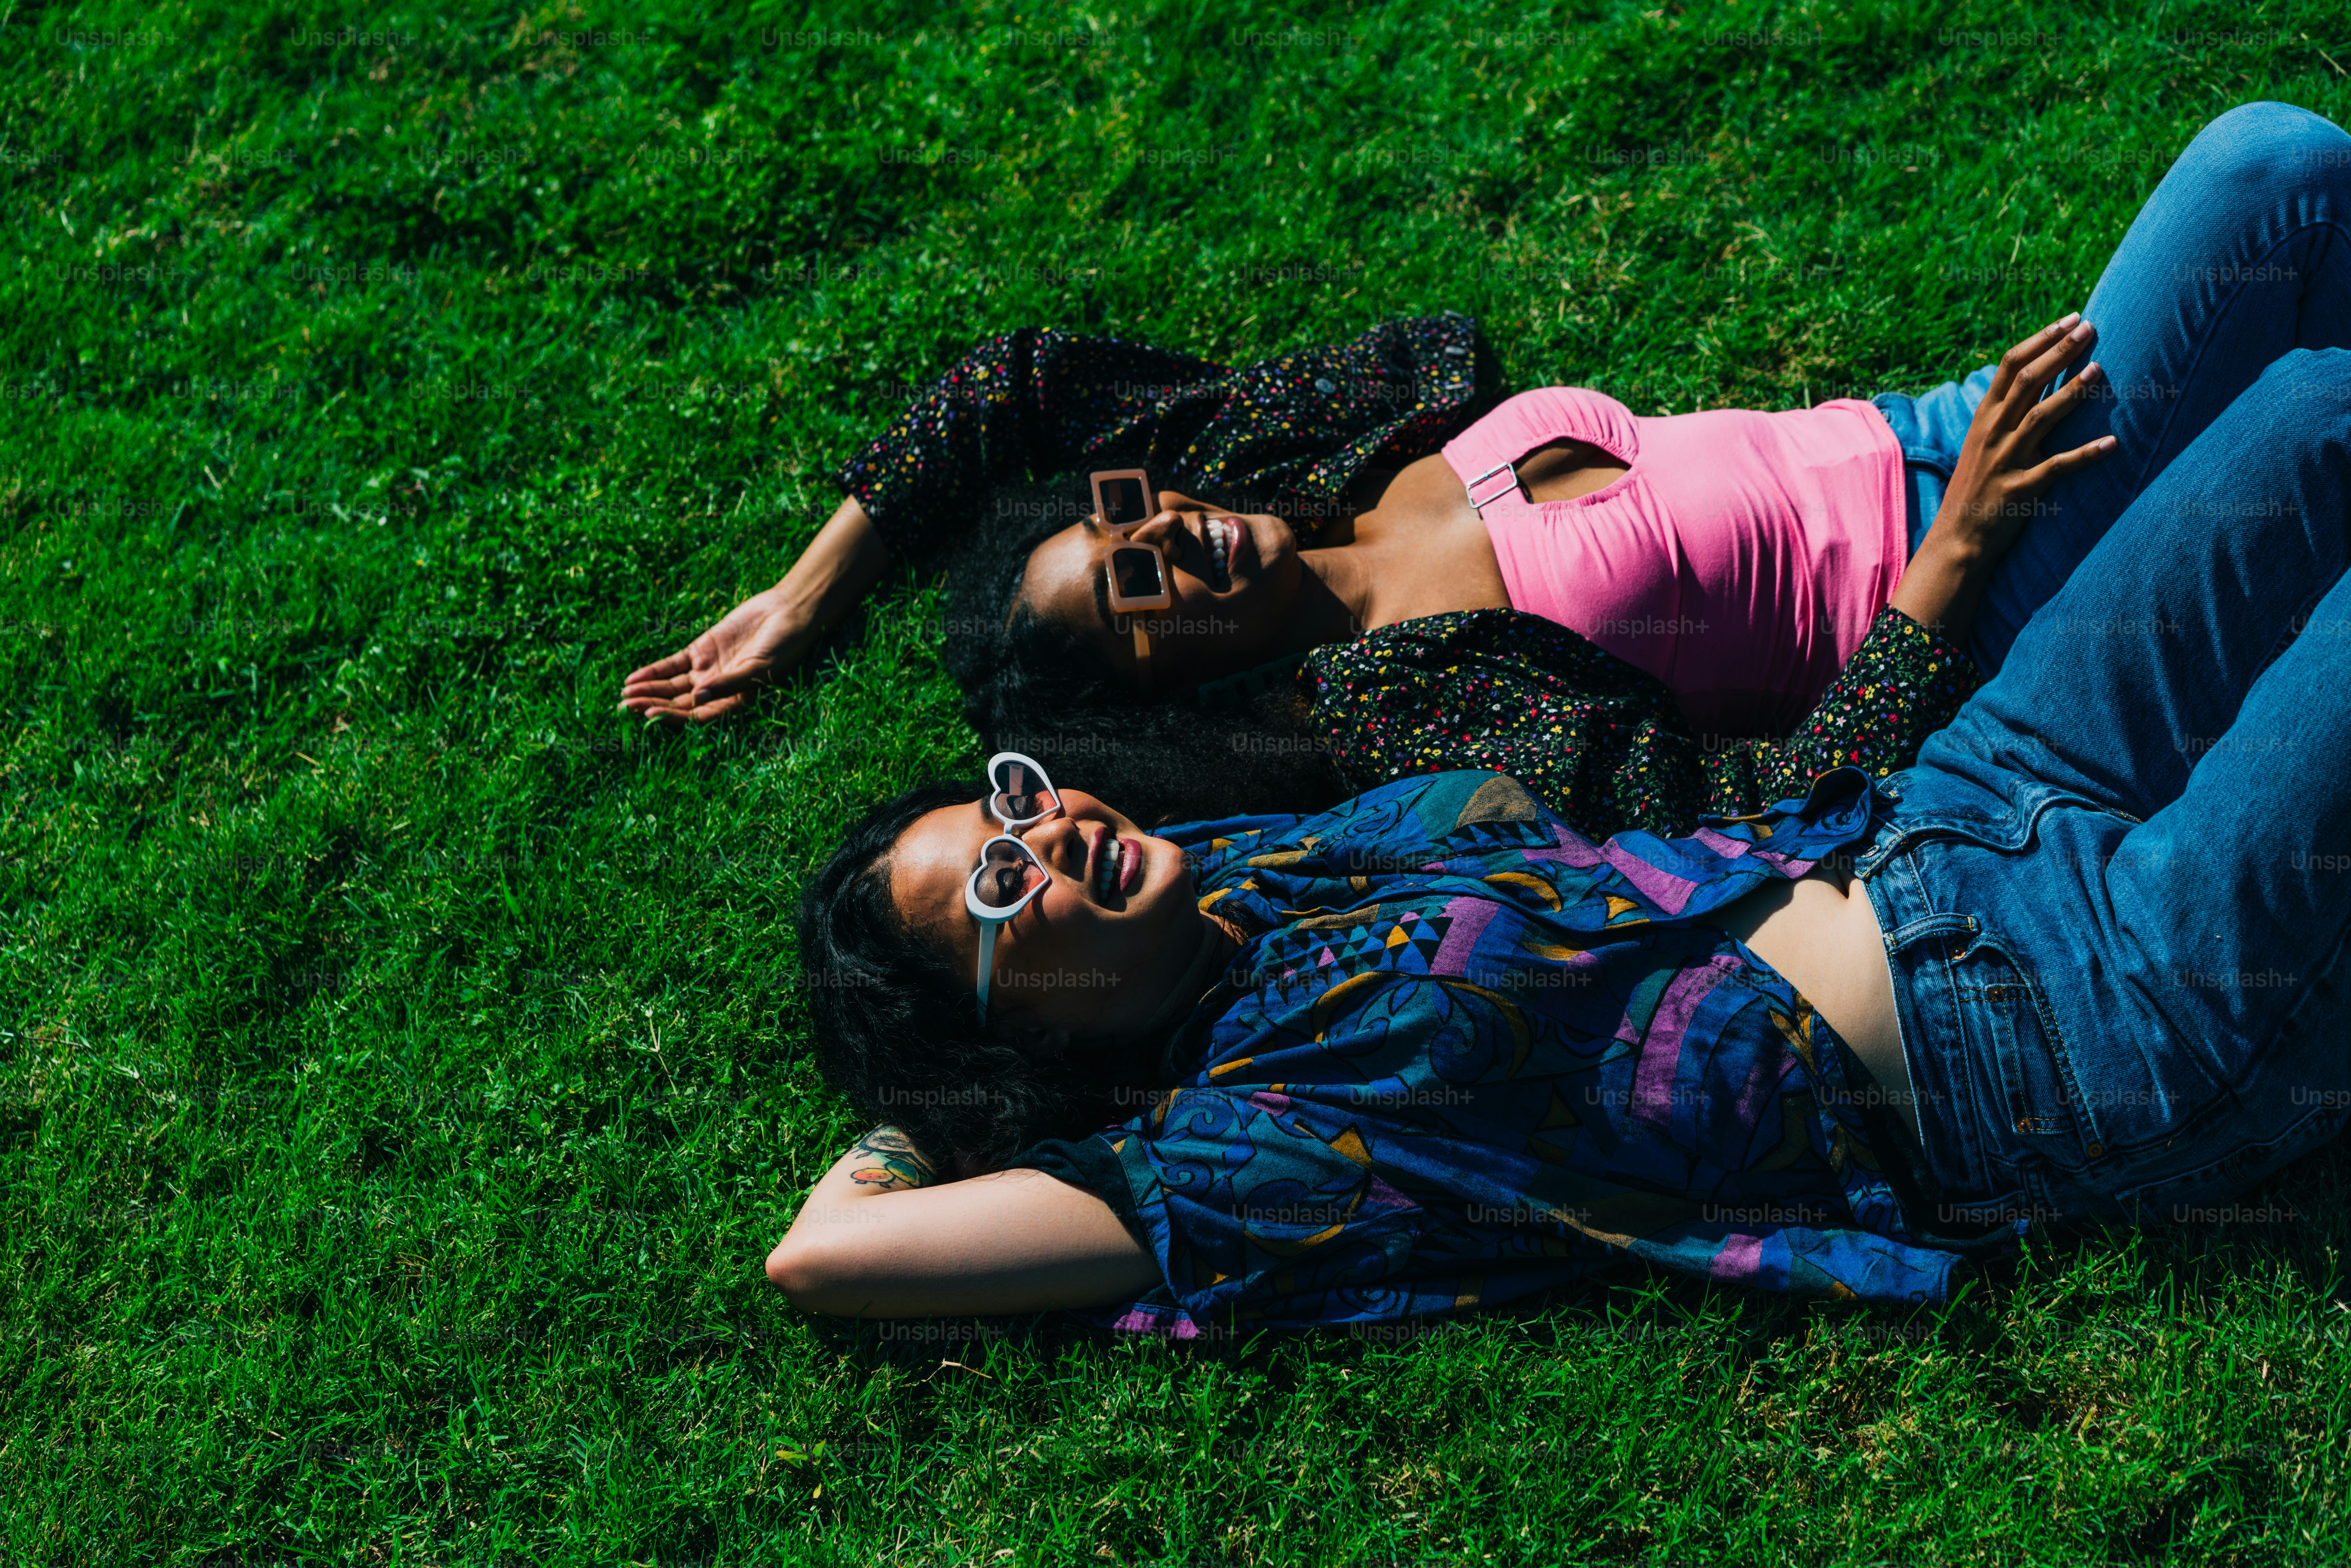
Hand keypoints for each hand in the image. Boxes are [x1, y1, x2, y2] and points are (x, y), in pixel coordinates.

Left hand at [618, 585, 812, 724]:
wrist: (789, 612)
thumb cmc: (784, 645)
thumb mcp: (758, 668)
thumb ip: (728, 683)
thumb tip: (698, 697)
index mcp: (734, 702)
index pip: (696, 717)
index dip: (671, 717)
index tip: (648, 713)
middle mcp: (717, 690)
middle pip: (678, 704)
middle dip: (651, 705)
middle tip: (623, 706)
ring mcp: (707, 670)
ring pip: (671, 686)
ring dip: (648, 690)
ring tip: (624, 694)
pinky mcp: (701, 650)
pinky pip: (672, 665)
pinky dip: (653, 671)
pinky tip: (634, 678)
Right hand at [1932, 312, 2115, 559]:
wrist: (1957, 540)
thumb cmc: (1976, 488)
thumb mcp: (1984, 444)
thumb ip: (2007, 413)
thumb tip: (2038, 380)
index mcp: (1984, 418)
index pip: (2010, 365)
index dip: (2042, 339)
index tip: (2070, 319)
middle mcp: (1993, 433)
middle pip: (2026, 381)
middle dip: (2059, 351)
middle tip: (2089, 327)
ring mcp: (2006, 460)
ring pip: (2041, 416)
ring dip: (2072, 391)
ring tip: (2101, 369)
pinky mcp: (2021, 489)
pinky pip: (2058, 468)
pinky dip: (2086, 455)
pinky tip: (2113, 443)